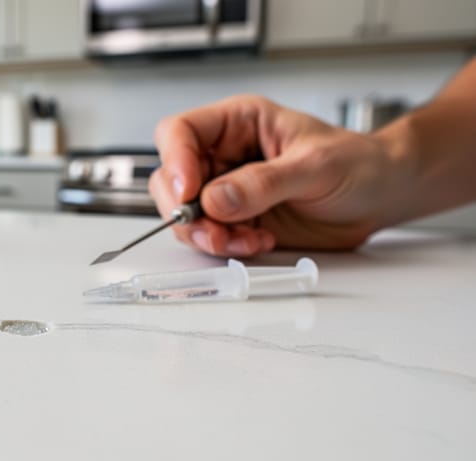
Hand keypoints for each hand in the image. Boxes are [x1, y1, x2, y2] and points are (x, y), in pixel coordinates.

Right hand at [150, 95, 410, 256]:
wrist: (381, 196)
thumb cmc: (358, 163)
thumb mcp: (316, 165)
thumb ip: (264, 182)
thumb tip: (216, 198)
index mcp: (237, 123)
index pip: (180, 132)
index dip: (175, 161)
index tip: (190, 193)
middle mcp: (224, 155)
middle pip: (171, 178)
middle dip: (185, 210)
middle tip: (212, 231)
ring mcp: (226, 190)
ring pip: (185, 214)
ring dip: (207, 235)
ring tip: (244, 240)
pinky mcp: (236, 221)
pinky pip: (209, 237)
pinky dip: (226, 246)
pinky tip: (257, 242)